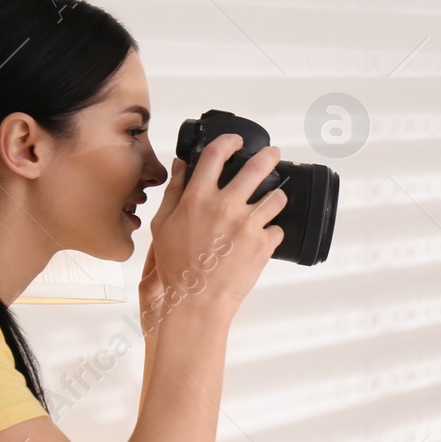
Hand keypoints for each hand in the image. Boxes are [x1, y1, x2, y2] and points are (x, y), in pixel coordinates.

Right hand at [144, 134, 287, 322]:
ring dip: (276, 195)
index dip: (229, 141)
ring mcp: (248, 225)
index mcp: (198, 198)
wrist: (196, 300)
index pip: (216, 155)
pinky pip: (278, 229)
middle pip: (257, 168)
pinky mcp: (264, 244)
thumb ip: (174, 192)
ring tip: (274, 199)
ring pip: (276, 197)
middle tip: (274, 154)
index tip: (237, 141)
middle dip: (270, 156)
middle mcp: (226, 206)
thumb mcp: (162, 225)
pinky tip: (264, 236)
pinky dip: (272, 231)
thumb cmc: (176, 266)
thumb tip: (182, 165)